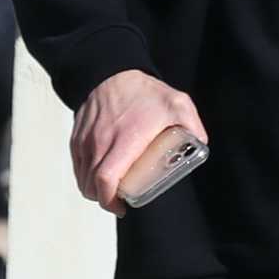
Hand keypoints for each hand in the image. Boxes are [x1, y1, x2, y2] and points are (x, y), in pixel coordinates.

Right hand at [71, 70, 207, 217]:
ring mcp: (85, 140)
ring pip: (82, 177)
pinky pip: (77, 165)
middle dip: (104, 200)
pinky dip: (85, 175)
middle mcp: (100, 142)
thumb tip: (202, 143)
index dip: (110, 200)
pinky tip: (98, 175)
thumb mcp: (176, 103)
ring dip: (93, 189)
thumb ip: (192, 124)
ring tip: (109, 190)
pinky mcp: (76, 137)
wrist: (110, 70)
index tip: (123, 207)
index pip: (107, 178)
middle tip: (119, 202)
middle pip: (92, 184)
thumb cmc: (144, 91)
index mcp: (125, 139)